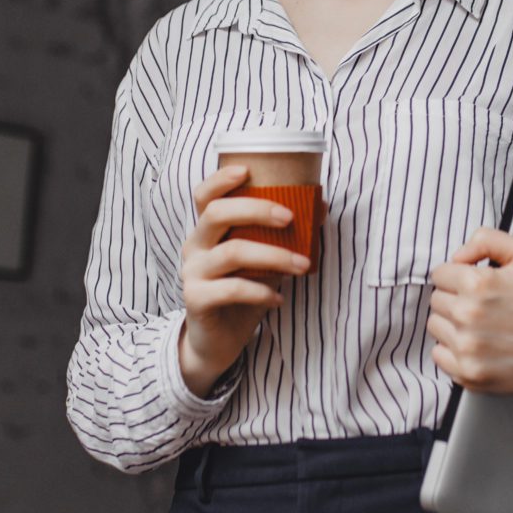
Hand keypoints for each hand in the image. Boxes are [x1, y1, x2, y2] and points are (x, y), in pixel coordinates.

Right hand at [177, 165, 308, 396]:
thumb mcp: (263, 262)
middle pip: (217, 214)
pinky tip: (279, 298)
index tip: (248, 170)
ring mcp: (192, 273)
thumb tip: (320, 206)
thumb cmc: (242, 293)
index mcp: (207, 231)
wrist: (217, 342)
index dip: (221, 179)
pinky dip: (262, 291)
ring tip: (303, 265)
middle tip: (291, 218)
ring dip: (274, 256)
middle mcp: (195, 246)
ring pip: (232, 252)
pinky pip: (233, 289)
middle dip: (257, 210)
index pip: (205, 196)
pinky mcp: (196, 300)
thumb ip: (282, 236)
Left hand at [426, 226, 512, 395]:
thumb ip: (486, 240)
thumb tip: (457, 256)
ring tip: (481, 325)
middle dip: (456, 298)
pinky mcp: (467, 373)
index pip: (440, 274)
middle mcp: (467, 315)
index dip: (459, 276)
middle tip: (483, 305)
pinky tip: (477, 344)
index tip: (475, 285)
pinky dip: (453, 349)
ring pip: (435, 326)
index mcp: (477, 284)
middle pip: (436, 300)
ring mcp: (466, 348)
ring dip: (452, 323)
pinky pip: (438, 354)